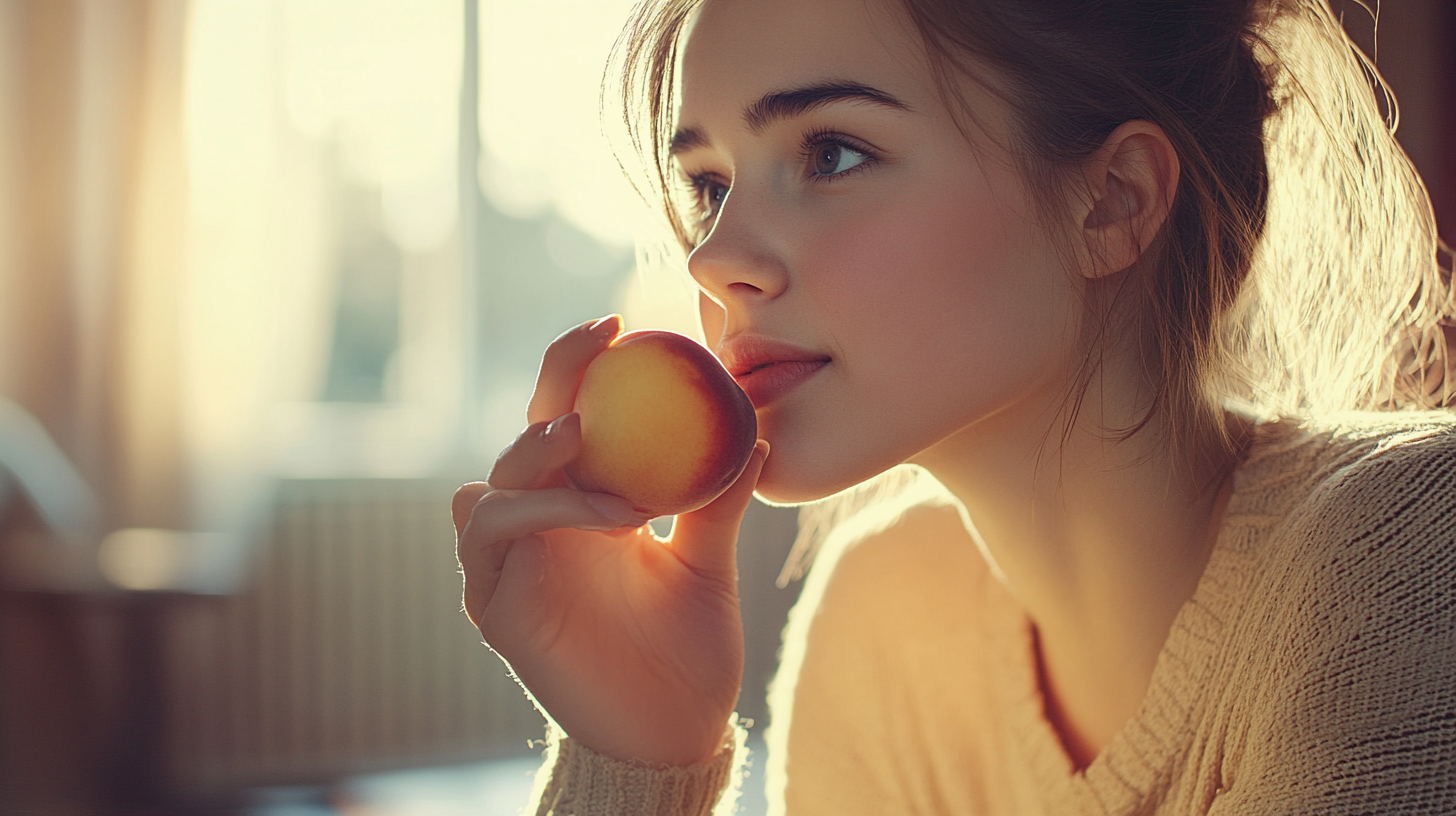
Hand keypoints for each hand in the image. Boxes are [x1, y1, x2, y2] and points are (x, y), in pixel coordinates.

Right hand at [454, 315, 768, 765]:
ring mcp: (511, 564)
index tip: (621, 324)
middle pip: (526, 435)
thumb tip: (757, 434)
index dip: (581, 367)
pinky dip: (539, 512)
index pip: (568, 418)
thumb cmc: (687, 649)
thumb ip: (714, 500)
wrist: (674, 731)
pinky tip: (602, 514)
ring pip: (495, 483)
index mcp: (580, 504)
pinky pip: (491, 536)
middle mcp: (538, 525)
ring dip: (543, 455)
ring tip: (594, 442)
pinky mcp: (495, 605)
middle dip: (556, 380)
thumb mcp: (709, 560)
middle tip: (600, 343)